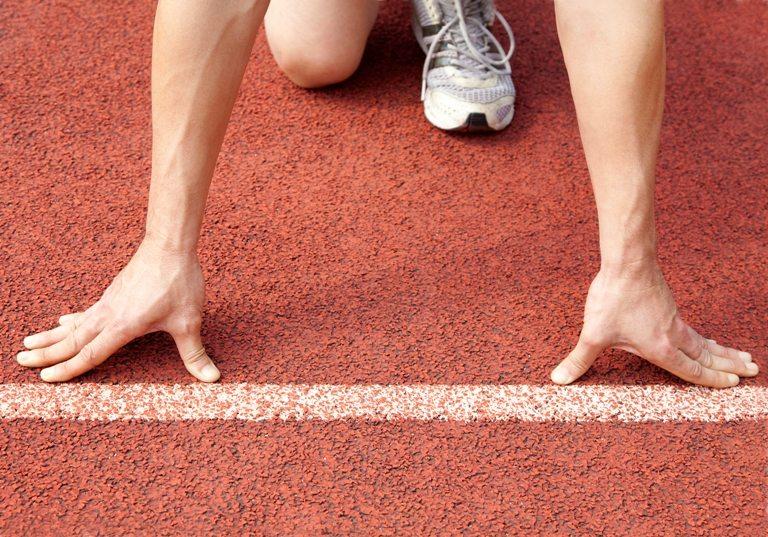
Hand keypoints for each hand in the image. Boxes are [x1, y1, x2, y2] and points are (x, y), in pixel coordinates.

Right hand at [17, 239, 219, 382]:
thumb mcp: (190, 321)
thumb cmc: (179, 282)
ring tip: (28, 344)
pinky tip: (63, 322)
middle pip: (71, 339)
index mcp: (123, 325)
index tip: (46, 379)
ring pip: (74, 325)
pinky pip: (86, 312)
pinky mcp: (114, 293)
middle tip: (20, 361)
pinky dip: (71, 321)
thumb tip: (212, 378)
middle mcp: (109, 314)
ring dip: (51, 337)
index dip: (69, 369)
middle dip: (46, 353)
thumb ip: (196, 353)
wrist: (170, 245)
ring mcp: (109, 302)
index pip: (90, 353)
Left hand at [551, 262, 757, 387]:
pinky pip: (693, 328)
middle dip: (729, 366)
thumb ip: (578, 360)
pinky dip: (706, 337)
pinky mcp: (668, 305)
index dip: (711, 380)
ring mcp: (673, 319)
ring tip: (741, 357)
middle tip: (753, 371)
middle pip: (707, 355)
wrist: (627, 261)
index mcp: (662, 349)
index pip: (692, 371)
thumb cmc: (613, 298)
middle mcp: (674, 335)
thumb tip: (557, 379)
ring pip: (703, 340)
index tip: (732, 385)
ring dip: (722, 351)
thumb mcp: (592, 334)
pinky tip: (704, 338)